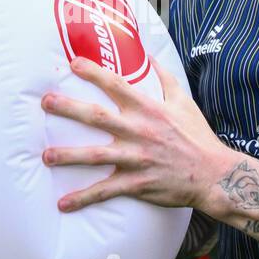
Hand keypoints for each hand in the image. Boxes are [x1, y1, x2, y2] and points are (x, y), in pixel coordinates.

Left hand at [40, 56, 232, 213]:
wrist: (213, 175)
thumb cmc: (197, 136)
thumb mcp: (184, 101)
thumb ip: (166, 77)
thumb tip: (151, 55)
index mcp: (149, 109)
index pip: (116, 84)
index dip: (94, 72)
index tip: (73, 63)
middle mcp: (139, 131)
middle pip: (97, 117)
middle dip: (68, 109)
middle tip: (45, 102)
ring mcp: (136, 159)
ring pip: (95, 156)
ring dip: (68, 156)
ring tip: (46, 156)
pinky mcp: (136, 184)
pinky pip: (105, 191)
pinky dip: (83, 198)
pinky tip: (63, 203)